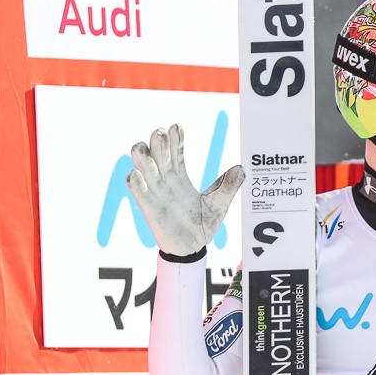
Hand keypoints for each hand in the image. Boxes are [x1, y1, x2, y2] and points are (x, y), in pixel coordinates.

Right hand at [126, 124, 243, 256]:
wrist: (194, 248)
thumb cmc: (203, 224)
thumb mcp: (219, 203)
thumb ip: (228, 186)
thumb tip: (241, 169)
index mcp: (180, 179)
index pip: (176, 155)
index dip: (176, 141)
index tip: (176, 126)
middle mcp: (166, 184)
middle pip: (160, 159)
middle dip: (159, 145)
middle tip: (159, 131)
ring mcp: (157, 196)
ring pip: (147, 173)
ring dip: (142, 160)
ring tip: (139, 146)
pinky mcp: (151, 211)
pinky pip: (141, 195)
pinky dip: (136, 184)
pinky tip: (134, 174)